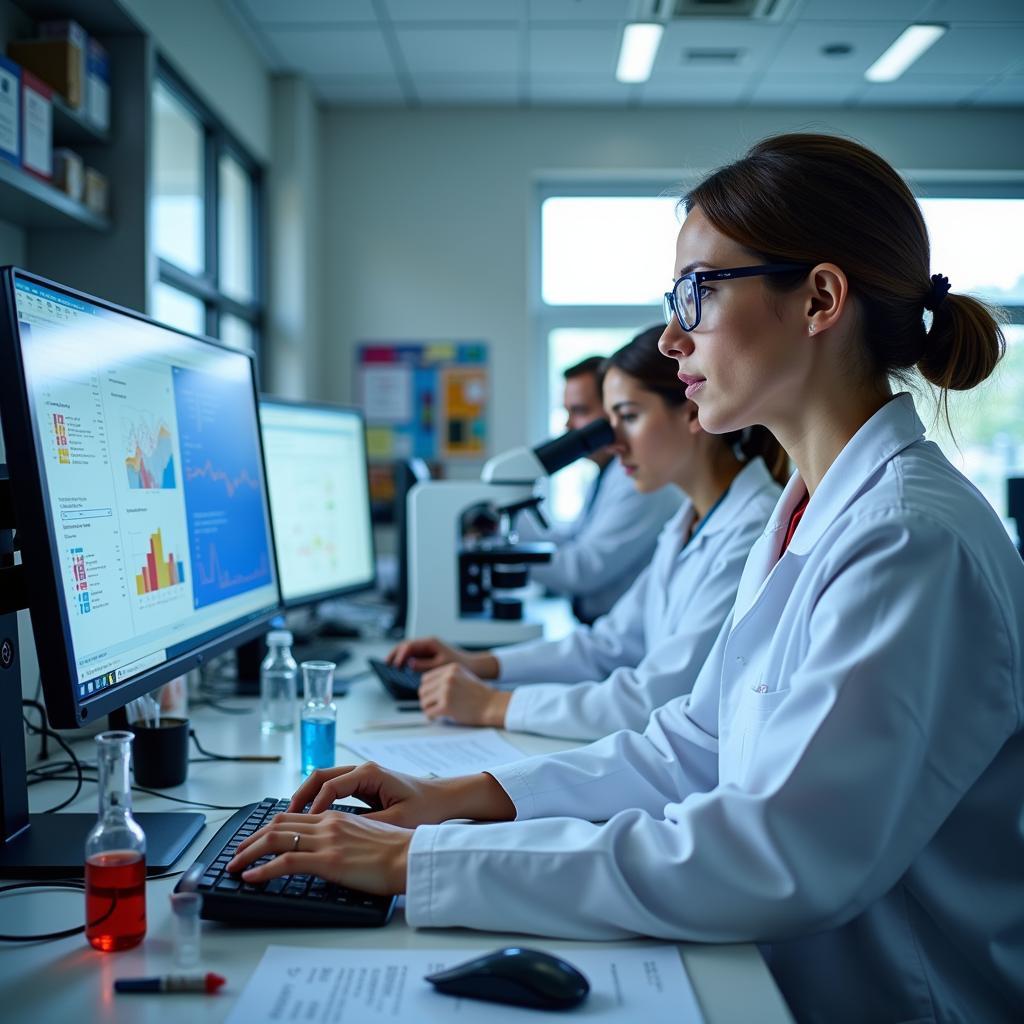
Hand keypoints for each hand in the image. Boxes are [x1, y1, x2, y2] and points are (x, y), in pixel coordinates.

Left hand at [226, 810, 410, 894]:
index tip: (256, 840)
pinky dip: (262, 869)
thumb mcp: (367, 837)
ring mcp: (326, 840)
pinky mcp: (327, 860)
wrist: (412, 856)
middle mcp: (328, 823)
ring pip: (275, 838)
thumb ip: (346, 839)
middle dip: (252, 839)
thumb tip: (333, 852)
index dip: (269, 828)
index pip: (293, 817)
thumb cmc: (398, 851)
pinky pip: (285, 861)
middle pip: (278, 824)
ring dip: (249, 852)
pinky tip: (250, 877)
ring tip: (234, 866)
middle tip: (237, 853)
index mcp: (337, 817)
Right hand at [287, 762, 456, 826]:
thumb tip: (336, 835)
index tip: (304, 827)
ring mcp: (362, 776)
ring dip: (307, 798)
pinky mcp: (363, 786)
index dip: (314, 807)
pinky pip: (333, 790)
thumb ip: (366, 825)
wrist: (445, 799)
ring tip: (291, 821)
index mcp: (370, 773)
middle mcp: (362, 770)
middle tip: (283, 820)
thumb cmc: (426, 808)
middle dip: (300, 797)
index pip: (330, 786)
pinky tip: (310, 821)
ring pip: (324, 781)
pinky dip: (319, 802)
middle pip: (320, 776)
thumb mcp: (396, 820)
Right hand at [387, 635, 498, 678]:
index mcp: (431, 642)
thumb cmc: (458, 664)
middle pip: (406, 646)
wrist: (471, 666)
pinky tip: (400, 669)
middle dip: (395, 653)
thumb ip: (424, 664)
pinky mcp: (428, 655)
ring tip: (390, 666)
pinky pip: (413, 656)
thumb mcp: (441, 665)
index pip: (410, 645)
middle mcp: (427, 644)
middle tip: (386, 664)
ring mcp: (427, 649)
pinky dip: (405, 661)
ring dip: (398, 657)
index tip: (396, 665)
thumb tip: (409, 664)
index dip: (401, 655)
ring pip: (408, 650)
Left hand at [419, 664, 511, 726]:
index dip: (427, 688)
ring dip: (428, 708)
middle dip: (426, 699)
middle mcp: (448, 677)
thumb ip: (447, 678)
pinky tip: (436, 717)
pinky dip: (431, 716)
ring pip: (424, 701)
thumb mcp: (464, 677)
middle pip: (423, 689)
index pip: (426, 678)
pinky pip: (429, 712)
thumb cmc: (480, 694)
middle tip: (431, 705)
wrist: (492, 704)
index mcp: (451, 668)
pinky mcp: (446, 705)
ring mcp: (446, 691)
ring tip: (434, 712)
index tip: (430, 696)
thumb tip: (429, 688)